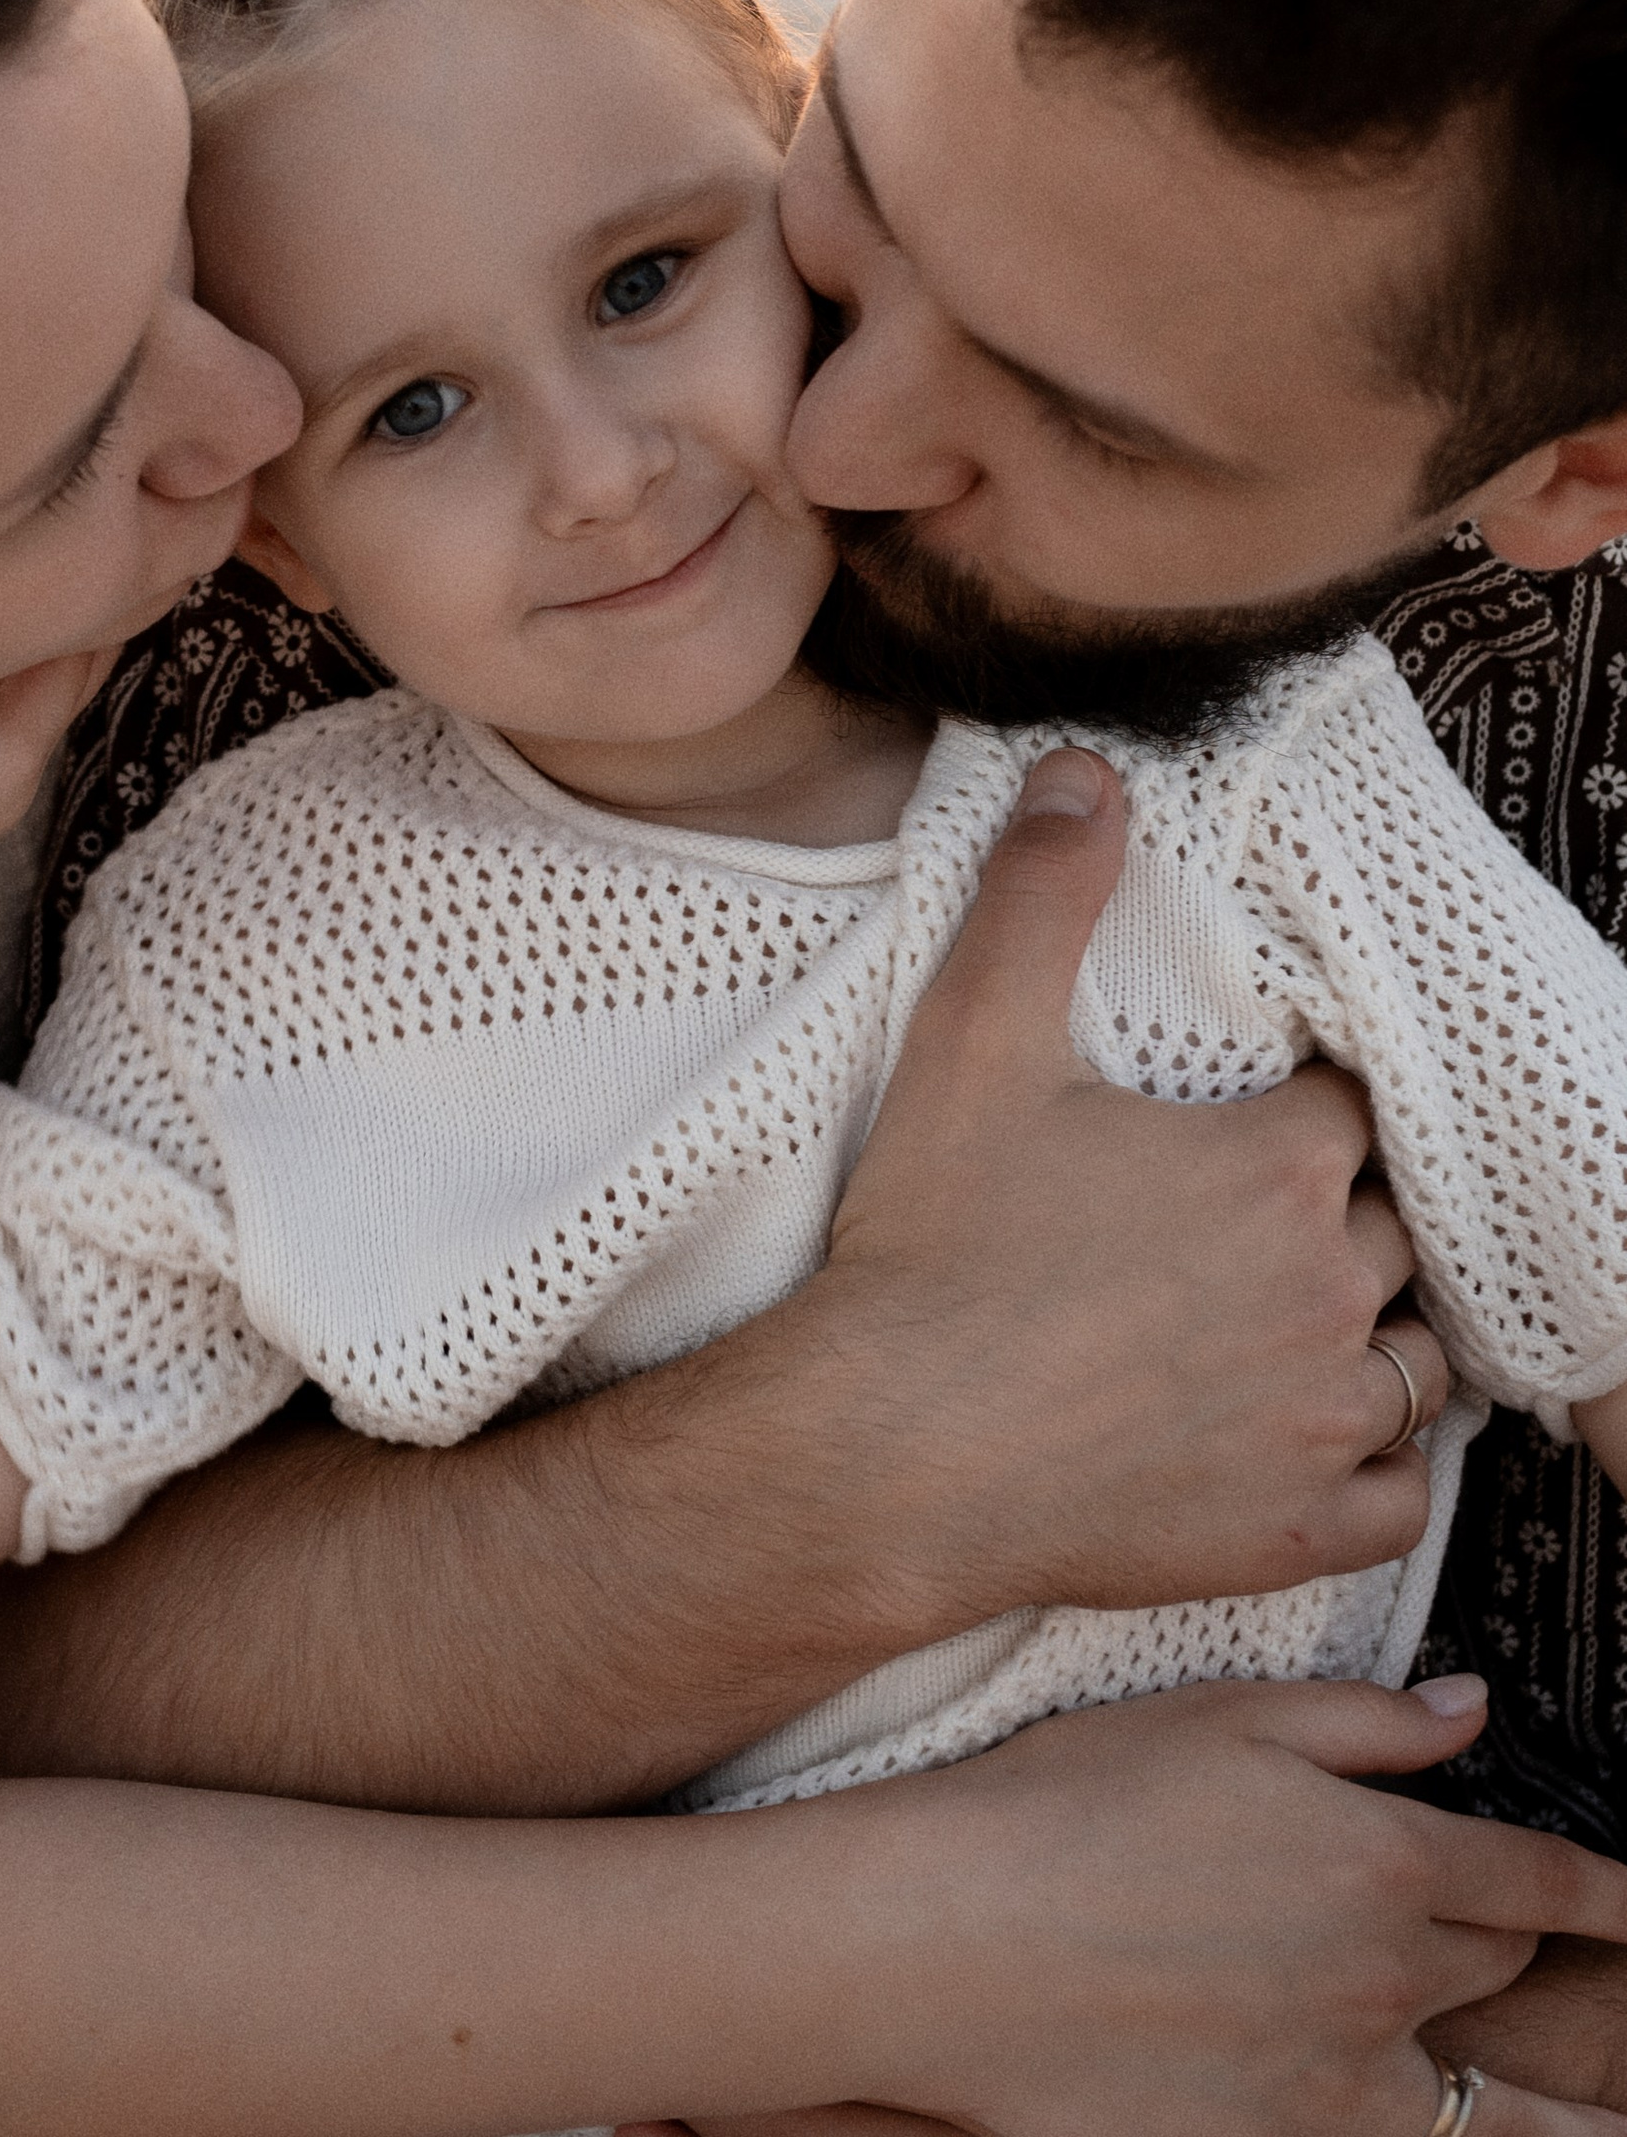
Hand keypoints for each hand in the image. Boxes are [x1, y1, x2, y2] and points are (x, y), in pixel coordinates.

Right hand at [807, 744, 1448, 1635]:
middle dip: (1330, 1216)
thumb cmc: (933, 1246)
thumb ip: (1038, 894)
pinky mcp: (1296, 1529)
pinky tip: (1308, 1432)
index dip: (1292, 1111)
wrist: (888, 1451)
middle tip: (1236, 1218)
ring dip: (1366, 1331)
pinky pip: (1402, 1494)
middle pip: (1387, 1229)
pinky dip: (1375, 1465)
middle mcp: (1326, 1288)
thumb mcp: (974, 1041)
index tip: (1234, 1124)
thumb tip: (1084, 771)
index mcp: (1277, 1166)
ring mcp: (1320, 1419)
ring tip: (1283, 1314)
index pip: (1346, 1112)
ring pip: (1413, 1358)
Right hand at [822, 1672, 1626, 2136]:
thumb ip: (1365, 1722)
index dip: (1606, 1892)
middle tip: (1529, 1941)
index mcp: (1379, 1857)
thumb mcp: (1223, 1717)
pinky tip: (1427, 2122)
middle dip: (1520, 1947)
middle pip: (1499, 1969)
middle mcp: (1382, 1980)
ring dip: (1553, 2114)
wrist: (958, 1939)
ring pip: (1481, 2103)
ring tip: (1609, 2127)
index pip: (1538, 1879)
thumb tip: (1473, 1713)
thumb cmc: (1073, 1806)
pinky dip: (1421, 2132)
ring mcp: (1334, 2084)